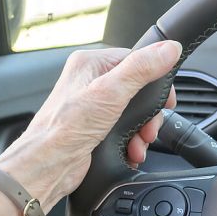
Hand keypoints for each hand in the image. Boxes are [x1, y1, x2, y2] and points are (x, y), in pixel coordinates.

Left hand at [0, 41, 181, 211]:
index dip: (155, 80)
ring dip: (142, 131)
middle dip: (149, 113)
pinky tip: (131, 150)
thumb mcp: (110, 93)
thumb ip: (141, 69)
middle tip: (150, 126)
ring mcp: (93, 106)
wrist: (48, 166)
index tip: (165, 99)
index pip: (135, 60)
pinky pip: (125, 129)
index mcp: (90, 63)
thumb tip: (168, 49)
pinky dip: (132, 141)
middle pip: (138, 89)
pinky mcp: (96, 128)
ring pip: (133, 112)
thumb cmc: (65, 130)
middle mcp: (90, 82)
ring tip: (140, 142)